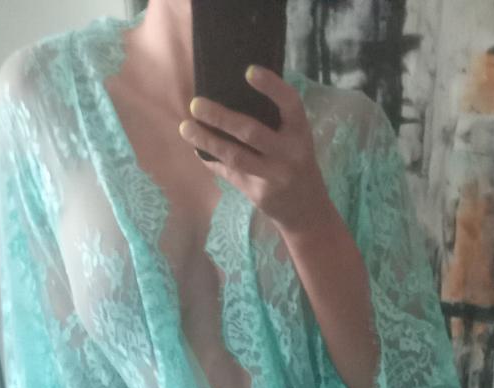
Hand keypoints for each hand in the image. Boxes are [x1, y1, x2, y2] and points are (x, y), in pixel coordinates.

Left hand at [179, 67, 335, 237]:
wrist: (307, 210)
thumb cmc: (295, 162)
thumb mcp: (294, 139)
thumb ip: (273, 121)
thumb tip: (228, 95)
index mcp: (300, 132)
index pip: (290, 104)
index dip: (272, 87)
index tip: (248, 70)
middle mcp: (290, 153)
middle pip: (251, 132)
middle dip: (220, 117)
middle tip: (196, 104)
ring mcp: (275, 176)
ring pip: (235, 156)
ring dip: (207, 141)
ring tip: (186, 127)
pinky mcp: (260, 194)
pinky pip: (231, 174)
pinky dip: (212, 160)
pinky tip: (197, 149)